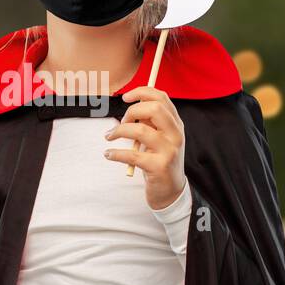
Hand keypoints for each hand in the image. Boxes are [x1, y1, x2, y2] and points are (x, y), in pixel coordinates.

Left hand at [103, 86, 186, 210]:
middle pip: (154, 109)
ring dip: (118, 131)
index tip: (125, 97)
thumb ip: (151, 123)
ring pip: (140, 130)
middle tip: (122, 122)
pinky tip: (108, 154)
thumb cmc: (160, 161)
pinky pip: (132, 155)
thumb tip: (131, 109)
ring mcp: (169, 151)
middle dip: (132, 111)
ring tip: (109, 136)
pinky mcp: (159, 167)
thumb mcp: (161, 139)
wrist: (171, 192)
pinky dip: (116, 153)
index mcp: (176, 124)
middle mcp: (176, 135)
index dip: (141, 92)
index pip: (162, 98)